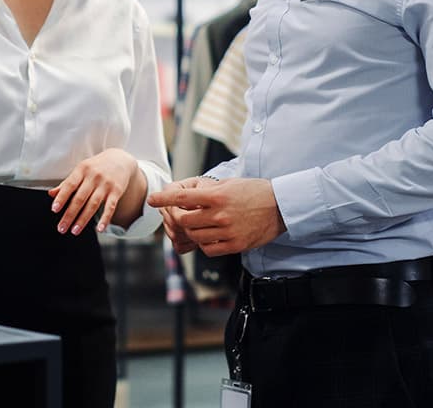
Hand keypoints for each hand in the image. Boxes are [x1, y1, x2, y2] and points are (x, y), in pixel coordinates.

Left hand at [49, 148, 138, 234]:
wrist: (120, 159)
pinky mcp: (116, 191)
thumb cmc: (96, 167)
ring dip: (83, 219)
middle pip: (80, 198)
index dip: (61, 197)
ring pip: (93, 204)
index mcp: (82, 170)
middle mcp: (94, 176)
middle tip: (61, 228)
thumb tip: (51, 194)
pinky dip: (105, 218)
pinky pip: (111, 207)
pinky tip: (99, 229)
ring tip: (74, 231)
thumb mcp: (81, 170)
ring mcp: (106, 184)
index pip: (70, 185)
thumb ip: (67, 183)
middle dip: (69, 214)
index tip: (54, 209)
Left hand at [147, 177, 285, 255]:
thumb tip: (187, 197)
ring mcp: (227, 231)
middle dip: (178, 218)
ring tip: (198, 225)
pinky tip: (209, 235)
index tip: (152, 200)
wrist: (281, 206)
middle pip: (184, 221)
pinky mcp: (235, 245)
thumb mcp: (229, 183)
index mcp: (217, 195)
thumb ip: (208, 192)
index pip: (183, 198)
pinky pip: (209, 249)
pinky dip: (204, 244)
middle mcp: (220, 214)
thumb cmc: (254, 191)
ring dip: (192, 232)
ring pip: (195, 236)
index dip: (164, 198)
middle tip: (179, 215)